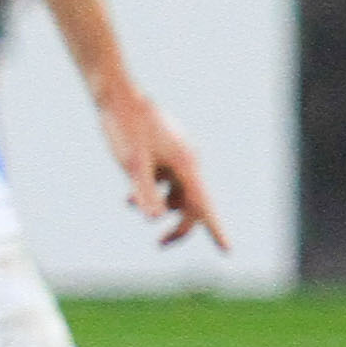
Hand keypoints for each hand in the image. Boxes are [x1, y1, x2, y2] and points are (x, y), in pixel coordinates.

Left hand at [93, 85, 226, 249]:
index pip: (204, 205)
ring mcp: (176, 156)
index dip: (216, 230)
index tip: (227, 251)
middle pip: (191, 203)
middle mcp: (187, 161)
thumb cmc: (124, 128)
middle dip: (178, 225)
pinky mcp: (164, 152)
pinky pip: (165, 180)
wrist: (117, 95)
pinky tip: (129, 197)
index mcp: (185, 164)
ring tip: (129, 203)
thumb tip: (154, 219)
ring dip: (157, 204)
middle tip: (159, 245)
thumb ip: (144, 192)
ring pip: (175, 192)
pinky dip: (150, 191)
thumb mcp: (131, 165)